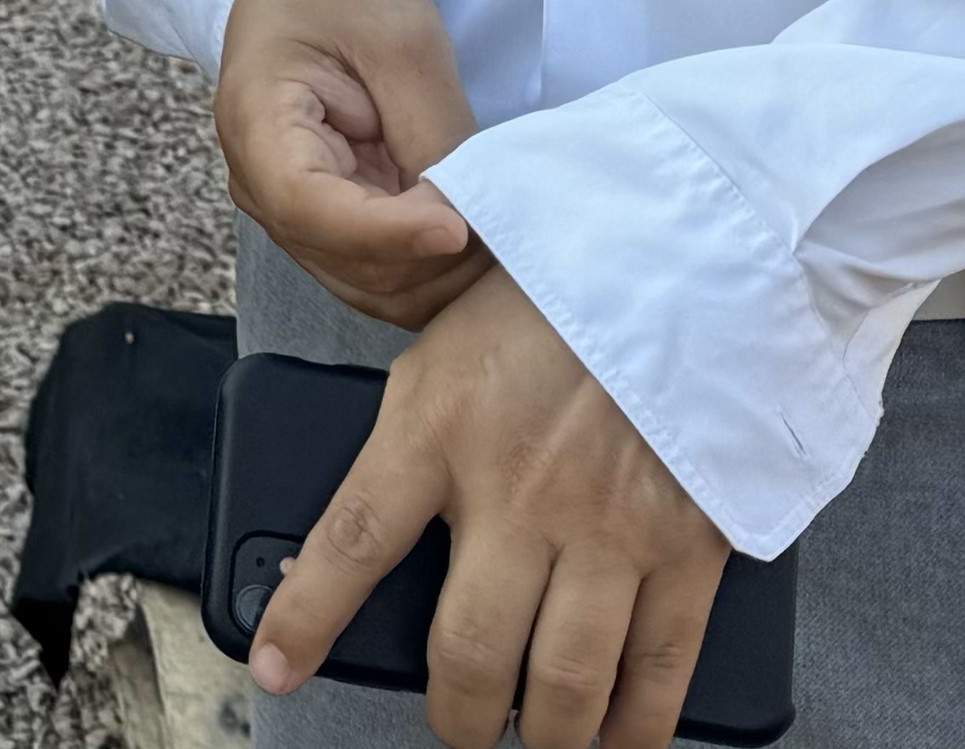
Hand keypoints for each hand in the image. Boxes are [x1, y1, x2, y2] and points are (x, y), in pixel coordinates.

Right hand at [218, 0, 490, 328]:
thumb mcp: (397, 38)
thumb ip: (427, 129)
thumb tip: (464, 215)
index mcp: (259, 124)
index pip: (310, 206)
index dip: (388, 232)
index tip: (458, 228)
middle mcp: (263, 188)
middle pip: (347, 260)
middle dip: (431, 257)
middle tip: (511, 225)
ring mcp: (295, 216)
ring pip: (371, 285)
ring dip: (440, 274)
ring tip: (505, 232)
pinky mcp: (331, 228)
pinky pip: (384, 275)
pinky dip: (435, 271)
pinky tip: (480, 238)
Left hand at [252, 271, 730, 748]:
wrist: (685, 263)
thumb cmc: (554, 305)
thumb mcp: (446, 355)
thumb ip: (411, 445)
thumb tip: (365, 537)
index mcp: (442, 426)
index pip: (355, 540)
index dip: (307, 617)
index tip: (277, 668)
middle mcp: (520, 489)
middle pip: (468, 650)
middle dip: (455, 715)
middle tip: (456, 724)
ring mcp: (608, 525)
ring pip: (563, 680)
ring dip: (540, 734)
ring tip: (530, 738)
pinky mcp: (687, 546)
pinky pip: (659, 668)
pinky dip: (635, 727)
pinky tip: (614, 742)